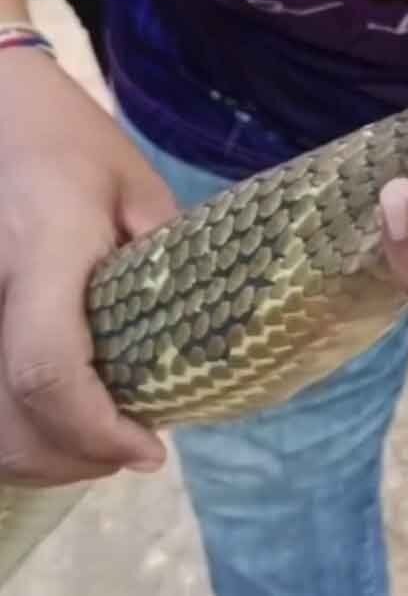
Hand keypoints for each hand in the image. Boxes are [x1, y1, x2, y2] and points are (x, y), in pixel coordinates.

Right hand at [0, 48, 176, 485]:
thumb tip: (198, 344)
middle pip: (9, 420)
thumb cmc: (68, 141)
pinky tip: (53, 423)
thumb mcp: (138, 190)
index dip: (98, 431)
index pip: (48, 372)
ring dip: (41, 457)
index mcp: (44, 250)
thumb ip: (162, 265)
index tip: (152, 449)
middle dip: (78, 458)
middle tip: (134, 450)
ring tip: (98, 440)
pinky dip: (10, 435)